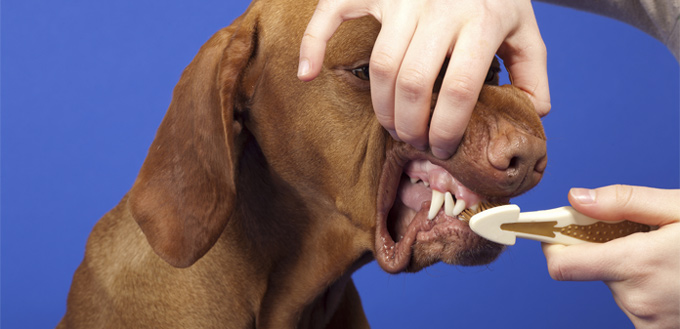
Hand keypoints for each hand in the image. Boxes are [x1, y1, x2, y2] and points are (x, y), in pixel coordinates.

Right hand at [298, 0, 550, 158]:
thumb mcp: (523, 26)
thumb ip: (531, 70)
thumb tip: (534, 112)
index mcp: (480, 21)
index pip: (459, 90)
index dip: (448, 129)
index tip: (444, 149)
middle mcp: (439, 7)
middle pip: (414, 84)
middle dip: (411, 125)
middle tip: (415, 141)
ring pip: (382, 66)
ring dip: (382, 107)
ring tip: (392, 125)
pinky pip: (333, 14)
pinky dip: (313, 44)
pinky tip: (307, 73)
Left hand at [543, 185, 679, 327]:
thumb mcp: (679, 208)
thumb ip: (624, 202)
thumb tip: (576, 199)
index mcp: (636, 265)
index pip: (562, 264)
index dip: (552, 243)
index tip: (554, 227)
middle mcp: (636, 299)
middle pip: (591, 267)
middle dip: (604, 248)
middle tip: (635, 234)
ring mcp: (647, 320)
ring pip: (614, 283)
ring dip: (627, 267)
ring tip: (663, 255)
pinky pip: (634, 300)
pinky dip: (643, 285)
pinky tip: (669, 273)